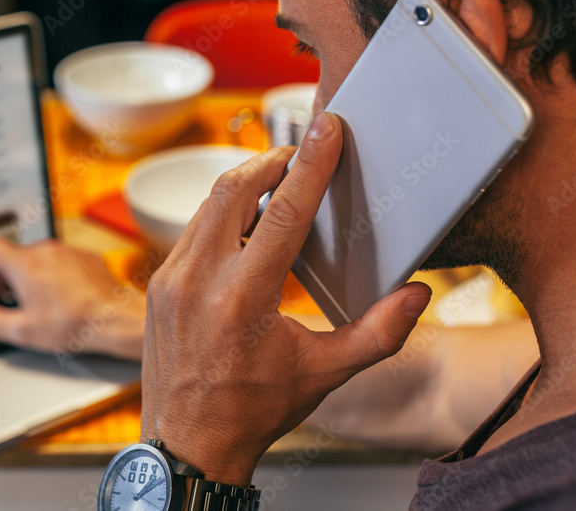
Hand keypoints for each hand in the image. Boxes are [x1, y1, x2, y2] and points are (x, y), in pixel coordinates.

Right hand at [0, 237, 145, 360]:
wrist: (115, 318)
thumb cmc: (73, 324)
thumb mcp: (22, 330)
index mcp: (25, 265)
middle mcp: (45, 251)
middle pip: (14, 254)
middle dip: (3, 273)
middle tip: (2, 294)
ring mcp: (67, 251)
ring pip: (38, 256)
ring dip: (29, 272)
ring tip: (32, 298)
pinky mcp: (85, 257)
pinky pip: (60, 259)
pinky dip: (53, 272)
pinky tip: (59, 295)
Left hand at [140, 112, 431, 485]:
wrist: (188, 444)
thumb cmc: (252, 409)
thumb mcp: (324, 374)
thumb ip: (377, 333)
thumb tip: (417, 294)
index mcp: (241, 299)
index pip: (282, 213)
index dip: (310, 166)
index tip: (326, 130)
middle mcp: (198, 280)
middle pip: (234, 190)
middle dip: (271, 161)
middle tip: (301, 153)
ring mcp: (170, 280)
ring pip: (207, 205)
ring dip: (243, 184)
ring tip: (277, 180)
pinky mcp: (158, 284)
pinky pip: (191, 230)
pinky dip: (220, 214)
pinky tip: (243, 221)